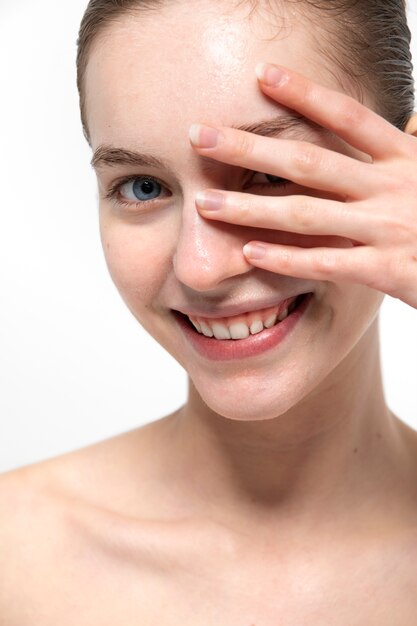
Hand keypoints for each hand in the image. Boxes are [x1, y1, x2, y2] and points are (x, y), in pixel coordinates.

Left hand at [189, 63, 416, 309]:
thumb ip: (413, 148)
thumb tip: (409, 123)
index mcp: (404, 157)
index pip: (348, 117)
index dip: (305, 94)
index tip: (261, 76)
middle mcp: (392, 186)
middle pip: (310, 162)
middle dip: (250, 149)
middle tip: (200, 136)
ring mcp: (387, 228)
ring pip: (307, 214)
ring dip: (251, 209)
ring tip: (205, 204)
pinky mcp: (385, 270)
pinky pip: (326, 264)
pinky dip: (286, 259)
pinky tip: (249, 254)